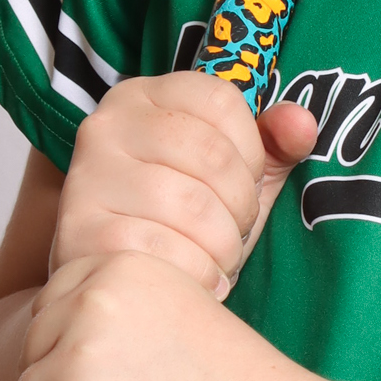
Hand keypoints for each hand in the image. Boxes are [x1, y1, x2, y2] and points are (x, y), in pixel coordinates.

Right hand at [53, 75, 318, 296]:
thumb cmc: (181, 223)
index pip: (221, 99)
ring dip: (222, 246)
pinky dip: (197, 275)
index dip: (251, 149)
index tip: (245, 182)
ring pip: (191, 207)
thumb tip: (300, 124)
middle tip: (233, 232)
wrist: (115, 285)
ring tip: (216, 259)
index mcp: (145, 96)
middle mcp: (107, 124)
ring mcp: (89, 176)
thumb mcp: (233, 177)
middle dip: (240, 206)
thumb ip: (273, 144)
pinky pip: (165, 252)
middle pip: (210, 154)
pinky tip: (196, 282)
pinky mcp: (80, 231)